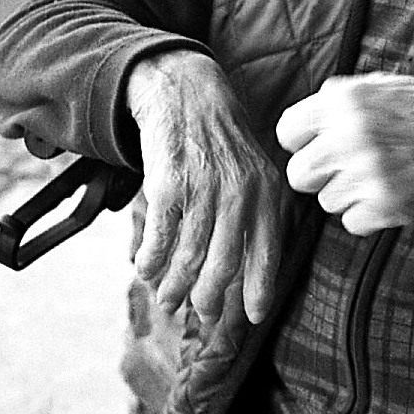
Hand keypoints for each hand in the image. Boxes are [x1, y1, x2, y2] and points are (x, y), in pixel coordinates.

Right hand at [127, 50, 280, 323]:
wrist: (190, 96)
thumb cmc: (224, 145)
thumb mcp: (256, 173)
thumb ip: (258, 216)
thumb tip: (251, 277)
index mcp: (267, 192)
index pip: (268, 252)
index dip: (260, 290)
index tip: (253, 317)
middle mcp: (240, 192)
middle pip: (223, 266)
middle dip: (209, 299)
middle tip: (200, 313)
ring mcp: (205, 188)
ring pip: (189, 257)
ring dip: (174, 286)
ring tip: (167, 300)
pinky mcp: (170, 183)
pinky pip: (159, 237)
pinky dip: (150, 261)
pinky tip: (145, 269)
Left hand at [276, 73, 413, 234]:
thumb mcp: (382, 84)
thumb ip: (340, 96)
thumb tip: (308, 112)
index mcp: (346, 101)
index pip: (287, 131)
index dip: (301, 139)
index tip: (316, 144)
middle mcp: (351, 136)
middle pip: (298, 174)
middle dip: (317, 173)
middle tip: (342, 167)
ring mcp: (367, 173)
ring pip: (326, 201)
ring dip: (347, 193)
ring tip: (378, 175)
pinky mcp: (385, 206)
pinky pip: (350, 222)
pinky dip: (366, 214)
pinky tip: (388, 192)